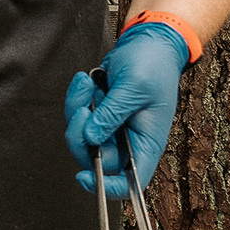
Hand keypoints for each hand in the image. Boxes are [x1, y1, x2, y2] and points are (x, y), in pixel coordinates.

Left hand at [65, 21, 192, 196]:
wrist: (149, 41)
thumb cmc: (152, 64)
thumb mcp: (133, 88)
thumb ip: (112, 115)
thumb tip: (90, 138)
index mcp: (147, 143)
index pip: (131, 181)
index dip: (109, 188)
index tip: (84, 177)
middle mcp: (129, 141)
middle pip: (96, 159)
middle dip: (81, 135)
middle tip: (84, 107)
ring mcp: (113, 129)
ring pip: (82, 138)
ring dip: (77, 111)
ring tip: (87, 83)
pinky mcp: (100, 115)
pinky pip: (78, 118)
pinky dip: (77, 99)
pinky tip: (86, 80)